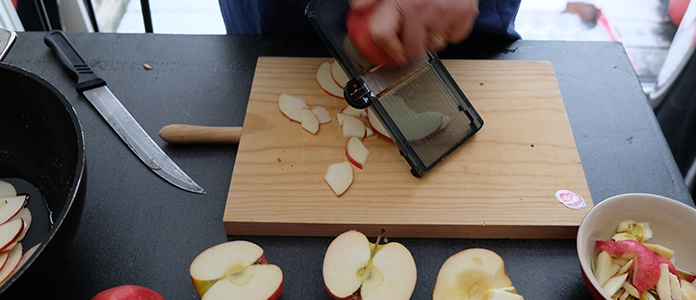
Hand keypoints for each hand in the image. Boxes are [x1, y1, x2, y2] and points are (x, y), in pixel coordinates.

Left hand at [351, 0, 478, 64]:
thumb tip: (358, 7)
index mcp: (400, 0)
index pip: (383, 34)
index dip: (387, 48)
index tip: (393, 52)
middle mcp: (422, 9)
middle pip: (413, 48)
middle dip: (411, 47)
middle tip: (413, 38)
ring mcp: (445, 13)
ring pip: (436, 45)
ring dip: (432, 38)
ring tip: (430, 21)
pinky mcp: (465, 13)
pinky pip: (455, 37)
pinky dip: (450, 30)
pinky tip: (446, 17)